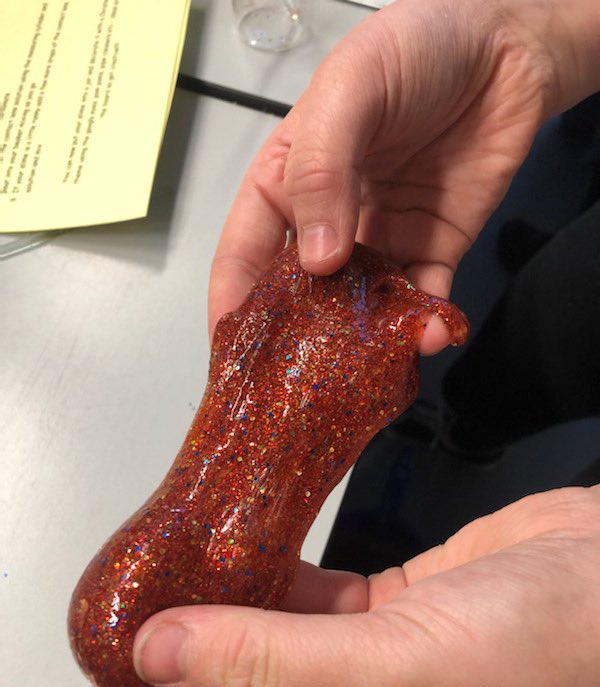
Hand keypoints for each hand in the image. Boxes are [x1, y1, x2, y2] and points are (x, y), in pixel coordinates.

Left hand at [90, 484, 599, 686]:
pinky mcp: (393, 616)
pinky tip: (236, 561)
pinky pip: (313, 608)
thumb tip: (164, 652)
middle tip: (130, 634)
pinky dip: (274, 586)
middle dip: (189, 676)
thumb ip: (271, 666)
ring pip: (277, 657)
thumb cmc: (551, 657)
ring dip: (226, 624)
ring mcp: (382, 675)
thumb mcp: (395, 677)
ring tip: (168, 592)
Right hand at [208, 0, 598, 352]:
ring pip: (359, 308)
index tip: (229, 352)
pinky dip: (422, 325)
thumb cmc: (414, 47)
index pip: (246, 252)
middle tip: (295, 384)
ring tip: (366, 374)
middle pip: (300, 294)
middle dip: (295, 340)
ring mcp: (380, 240)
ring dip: (362, 343)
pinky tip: (426, 336)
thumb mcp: (348, 91)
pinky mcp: (431, 249)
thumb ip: (322, 172)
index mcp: (287, 183)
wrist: (507, 47)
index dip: (233, 302)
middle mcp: (328, 220)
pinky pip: (420, 299)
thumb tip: (316, 260)